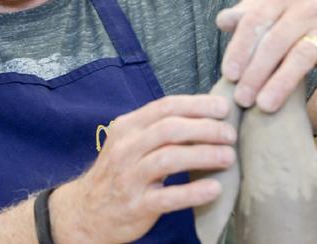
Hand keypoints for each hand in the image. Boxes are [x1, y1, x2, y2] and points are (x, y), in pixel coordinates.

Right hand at [50, 95, 236, 243]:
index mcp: (127, 128)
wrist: (86, 212)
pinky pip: (168, 197)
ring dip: (203, 155)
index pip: (165, 107)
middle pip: (170, 129)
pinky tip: (214, 189)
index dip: (197, 105)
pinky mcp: (136, 206)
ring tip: (228, 157)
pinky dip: (193, 192)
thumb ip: (158, 128)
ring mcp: (129, 178)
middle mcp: (126, 149)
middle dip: (205, 129)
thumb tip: (204, 114)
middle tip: (230, 134)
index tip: (223, 108)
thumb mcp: (130, 143)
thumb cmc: (119, 173)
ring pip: (169, 159)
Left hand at [216, 0, 316, 117]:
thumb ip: (244, 13)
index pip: (255, 21)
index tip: (228, 74)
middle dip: (256, 72)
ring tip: (264, 106)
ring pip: (301, 57)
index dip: (240, 49)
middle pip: (275, 42)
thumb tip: (222, 21)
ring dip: (282, 83)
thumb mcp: (268, 3)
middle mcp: (305, 8)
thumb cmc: (290, 11)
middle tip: (241, 98)